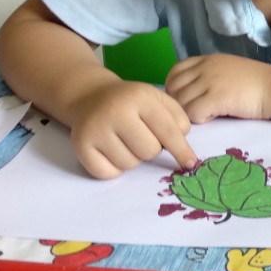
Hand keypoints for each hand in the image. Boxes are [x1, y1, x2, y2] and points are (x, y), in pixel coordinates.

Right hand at [70, 79, 195, 178]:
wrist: (91, 97)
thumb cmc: (132, 102)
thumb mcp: (158, 99)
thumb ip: (178, 118)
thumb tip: (185, 147)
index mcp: (140, 97)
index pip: (168, 132)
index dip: (182, 151)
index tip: (191, 164)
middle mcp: (115, 111)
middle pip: (149, 151)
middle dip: (152, 149)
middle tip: (142, 136)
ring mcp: (95, 129)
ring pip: (130, 164)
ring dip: (133, 158)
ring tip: (125, 140)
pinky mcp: (80, 145)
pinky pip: (108, 173)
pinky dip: (114, 168)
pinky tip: (111, 150)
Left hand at [165, 54, 270, 122]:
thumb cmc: (256, 82)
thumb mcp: (228, 69)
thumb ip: (208, 74)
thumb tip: (190, 90)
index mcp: (207, 60)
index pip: (175, 71)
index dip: (175, 87)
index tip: (187, 98)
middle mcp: (204, 68)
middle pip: (173, 88)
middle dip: (179, 103)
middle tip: (196, 110)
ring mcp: (209, 82)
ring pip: (181, 102)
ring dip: (190, 112)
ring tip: (208, 113)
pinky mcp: (216, 98)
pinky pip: (192, 113)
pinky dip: (200, 119)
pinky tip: (214, 117)